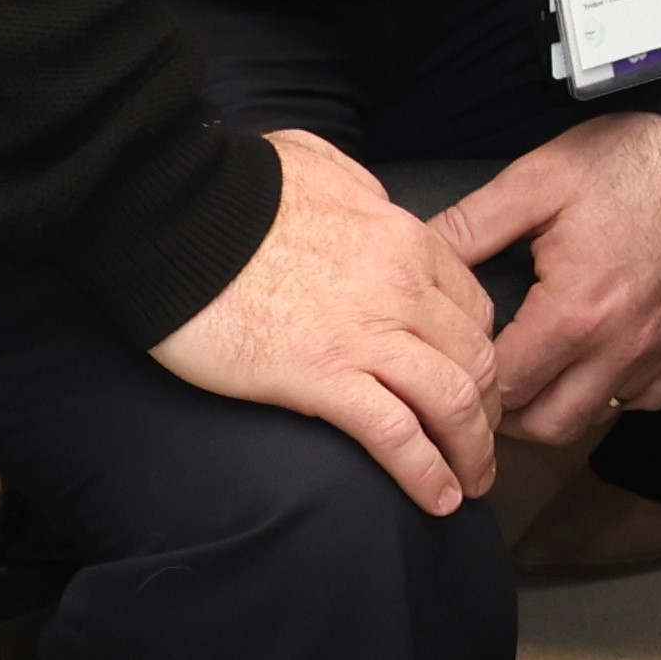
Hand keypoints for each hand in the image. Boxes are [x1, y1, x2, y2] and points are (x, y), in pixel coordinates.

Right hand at [150, 132, 500, 509]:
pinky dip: (426, 473)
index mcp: (404, 240)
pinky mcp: (321, 374)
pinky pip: (396, 434)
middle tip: (479, 445)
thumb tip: (370, 200)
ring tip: (467, 486)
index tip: (474, 384)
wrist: (171, 214)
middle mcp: (402, 288)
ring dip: (470, 453)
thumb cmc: (231, 189)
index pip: (473, 307)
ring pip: (454, 401)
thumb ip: (356, 183)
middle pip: (476, 360)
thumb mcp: (313, 160)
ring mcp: (366, 334)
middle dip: (489, 411)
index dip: (481, 354)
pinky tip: (436, 499)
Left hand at [437, 109, 660, 448]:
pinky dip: (613, 394)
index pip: (506, 385)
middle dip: (507, 415)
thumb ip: (469, 227)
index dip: (471, 381)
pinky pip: (645, 400)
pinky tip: (594, 361)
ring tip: (534, 377)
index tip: (456, 364)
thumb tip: (415, 255)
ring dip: (558, 408)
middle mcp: (623, 346)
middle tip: (485, 383)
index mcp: (575, 311)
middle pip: (548, 425)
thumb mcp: (535, 180)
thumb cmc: (630, 157)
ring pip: (596, 419)